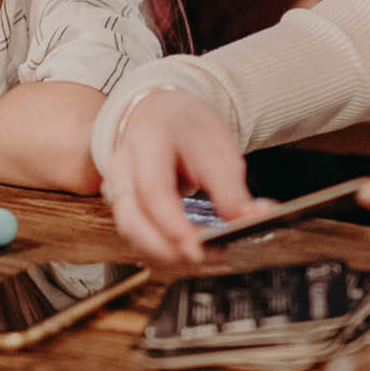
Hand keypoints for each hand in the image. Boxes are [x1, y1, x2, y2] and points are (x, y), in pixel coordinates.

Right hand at [101, 89, 265, 262]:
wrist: (163, 113)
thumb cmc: (188, 127)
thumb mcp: (219, 147)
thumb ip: (232, 188)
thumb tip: (252, 219)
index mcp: (148, 140)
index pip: (154, 189)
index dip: (174, 224)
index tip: (199, 247)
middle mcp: (123, 165)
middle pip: (132, 218)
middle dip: (166, 248)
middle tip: (204, 257)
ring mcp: (117, 185)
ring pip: (131, 230)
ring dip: (166, 251)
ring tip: (206, 253)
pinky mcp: (123, 202)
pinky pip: (137, 230)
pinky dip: (162, 244)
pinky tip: (190, 245)